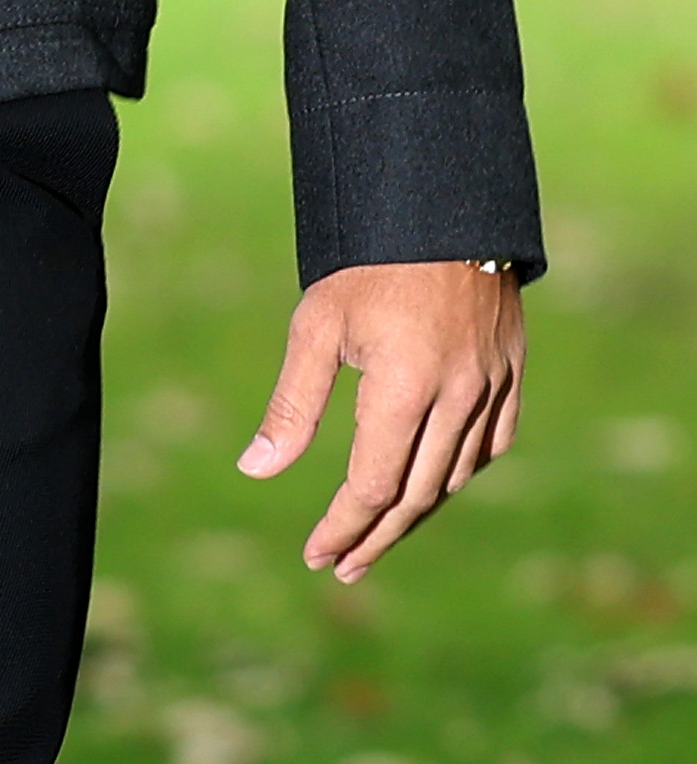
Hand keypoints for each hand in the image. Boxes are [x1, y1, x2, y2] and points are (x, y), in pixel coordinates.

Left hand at [238, 261, 524, 581]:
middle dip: (374, 536)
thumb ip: (293, 403)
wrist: (439, 199)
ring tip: (377, 531)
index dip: (341, 527)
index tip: (315, 555)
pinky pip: (492, 443)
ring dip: (415, 510)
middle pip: (415, 494)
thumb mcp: (316, 324)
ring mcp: (492, 384)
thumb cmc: (364, 259)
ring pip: (456, 475)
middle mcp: (457, 395)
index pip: (372, 485)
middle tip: (341, 565)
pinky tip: (436, 481)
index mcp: (405, 387)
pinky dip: (461, 470)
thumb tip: (253, 470)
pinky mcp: (511, 368)